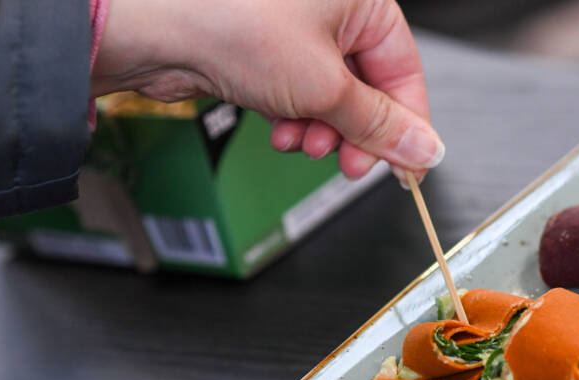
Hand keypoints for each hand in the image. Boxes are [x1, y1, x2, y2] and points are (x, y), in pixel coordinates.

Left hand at [92, 0, 441, 181]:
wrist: (153, 27)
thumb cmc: (231, 23)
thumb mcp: (325, 88)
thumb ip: (380, 125)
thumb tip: (425, 149)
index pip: (404, 70)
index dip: (408, 124)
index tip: (407, 164)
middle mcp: (331, 9)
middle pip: (367, 88)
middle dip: (356, 132)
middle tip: (351, 165)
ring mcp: (296, 30)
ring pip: (331, 97)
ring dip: (322, 131)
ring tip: (303, 142)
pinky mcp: (266, 51)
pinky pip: (299, 95)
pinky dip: (295, 119)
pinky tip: (280, 131)